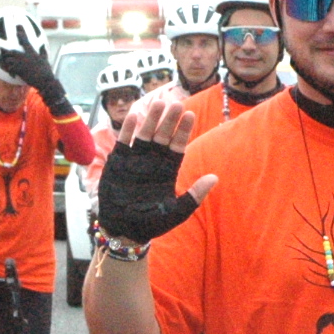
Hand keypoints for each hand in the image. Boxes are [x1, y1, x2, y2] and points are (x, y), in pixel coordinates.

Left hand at [0, 30, 59, 95]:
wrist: (44, 80)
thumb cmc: (46, 70)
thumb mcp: (45, 59)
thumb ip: (43, 52)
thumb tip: (43, 46)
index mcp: (31, 53)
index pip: (25, 41)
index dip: (21, 35)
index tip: (17, 29)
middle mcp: (25, 56)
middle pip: (12, 52)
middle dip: (6, 52)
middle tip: (2, 51)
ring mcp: (21, 64)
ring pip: (9, 60)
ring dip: (7, 62)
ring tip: (6, 64)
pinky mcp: (19, 70)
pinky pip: (11, 69)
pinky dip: (10, 71)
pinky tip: (11, 74)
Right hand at [97, 94, 216, 243]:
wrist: (123, 230)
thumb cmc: (151, 223)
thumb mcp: (176, 212)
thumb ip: (194, 196)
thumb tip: (215, 178)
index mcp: (168, 170)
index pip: (178, 145)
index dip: (183, 130)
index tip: (190, 115)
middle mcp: (153, 161)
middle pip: (163, 135)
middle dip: (169, 120)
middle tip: (176, 103)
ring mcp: (135, 160)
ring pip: (145, 134)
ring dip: (151, 119)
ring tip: (158, 103)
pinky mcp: (119, 162)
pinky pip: (124, 142)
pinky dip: (128, 130)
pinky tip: (134, 116)